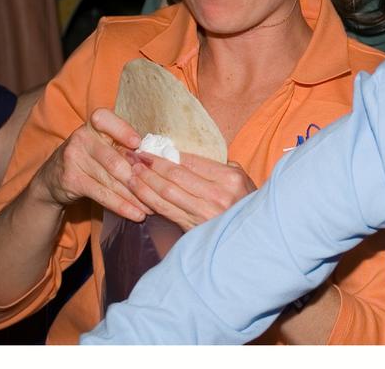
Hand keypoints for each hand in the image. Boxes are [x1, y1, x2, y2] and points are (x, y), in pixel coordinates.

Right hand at [34, 108, 150, 221]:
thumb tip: (158, 162)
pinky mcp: (72, 180)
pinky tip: (136, 214)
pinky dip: (121, 205)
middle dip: (140, 177)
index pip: (105, 120)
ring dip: (134, 196)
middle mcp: (82, 138)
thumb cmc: (92, 156)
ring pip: (111, 180)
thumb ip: (125, 147)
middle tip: (159, 191)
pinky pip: (102, 194)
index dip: (122, 130)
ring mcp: (74, 159)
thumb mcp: (105, 144)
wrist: (53, 177)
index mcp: (95, 124)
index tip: (137, 143)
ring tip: (153, 207)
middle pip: (115, 159)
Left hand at [126, 152, 255, 231]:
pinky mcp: (194, 230)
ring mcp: (204, 215)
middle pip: (174, 177)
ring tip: (130, 172)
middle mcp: (217, 196)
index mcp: (229, 179)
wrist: (254, 237)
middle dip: (150, 165)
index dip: (166, 155)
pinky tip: (139, 192)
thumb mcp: (240, 176)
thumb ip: (217, 166)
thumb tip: (183, 157)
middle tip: (133, 156)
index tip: (148, 148)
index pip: (190, 162)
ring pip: (166, 195)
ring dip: (144, 182)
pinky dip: (149, 200)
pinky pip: (166, 212)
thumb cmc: (246, 201)